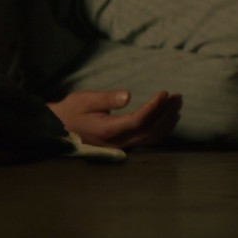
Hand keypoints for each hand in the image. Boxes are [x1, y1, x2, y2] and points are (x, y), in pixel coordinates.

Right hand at [47, 90, 181, 147]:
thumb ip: (106, 99)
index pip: (139, 119)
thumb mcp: (84, 100)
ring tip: (177, 105)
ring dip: (167, 121)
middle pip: (150, 129)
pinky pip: (148, 139)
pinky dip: (162, 129)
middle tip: (178, 96)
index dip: (154, 107)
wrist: (60, 128)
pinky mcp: (124, 144)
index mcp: (108, 130)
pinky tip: (168, 119)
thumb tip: (128, 95)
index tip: (165, 93)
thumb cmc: (71, 111)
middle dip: (167, 112)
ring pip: (152, 136)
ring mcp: (122, 145)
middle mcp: (118, 141)